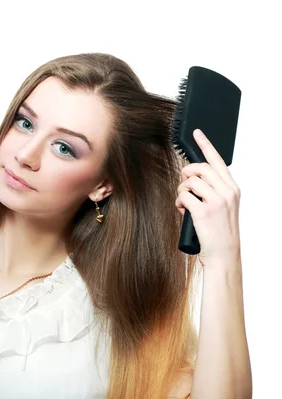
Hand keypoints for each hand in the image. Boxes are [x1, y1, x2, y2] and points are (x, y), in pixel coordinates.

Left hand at [174, 129, 241, 268]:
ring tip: (185, 204)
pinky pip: (183, 197)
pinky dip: (178, 203)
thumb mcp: (222, 207)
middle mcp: (227, 192)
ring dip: (181, 191)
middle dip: (186, 174)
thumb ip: (211, 191)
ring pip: (189, 182)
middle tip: (184, 185)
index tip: (197, 133)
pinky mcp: (204, 211)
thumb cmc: (219, 231)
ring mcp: (216, 201)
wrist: (223, 254)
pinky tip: (183, 211)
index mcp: (232, 188)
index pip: (218, 161)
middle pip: (199, 168)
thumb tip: (191, 179)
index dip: (206, 145)